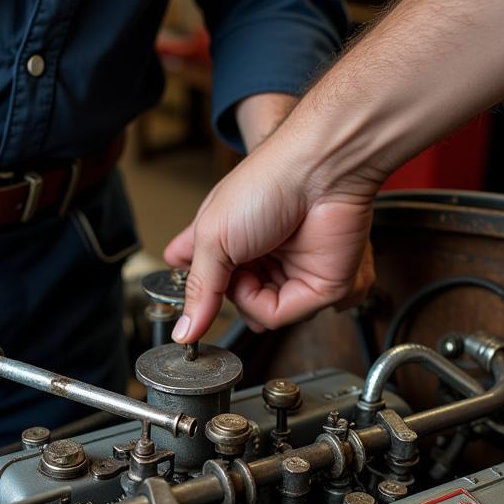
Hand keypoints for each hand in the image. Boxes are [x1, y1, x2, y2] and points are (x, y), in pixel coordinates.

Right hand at [163, 110, 380, 341]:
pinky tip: (280, 278)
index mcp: (231, 238)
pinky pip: (288, 315)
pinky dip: (279, 305)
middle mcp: (262, 256)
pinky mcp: (319, 285)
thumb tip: (184, 332)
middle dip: (230, 296)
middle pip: (236, 302)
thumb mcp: (212, 236)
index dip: (197, 288)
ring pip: (262, 315)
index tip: (191, 295)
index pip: (204, 276)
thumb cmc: (267, 183)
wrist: (320, 171)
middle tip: (231, 273)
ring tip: (258, 269)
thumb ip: (199, 289)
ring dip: (254, 301)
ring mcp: (291, 271)